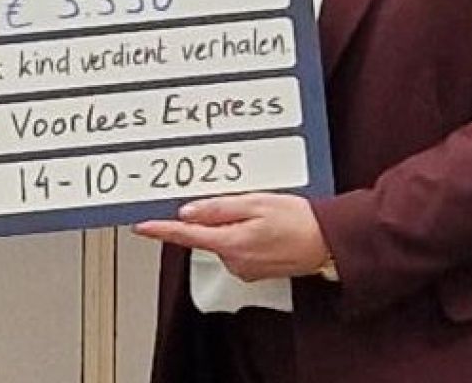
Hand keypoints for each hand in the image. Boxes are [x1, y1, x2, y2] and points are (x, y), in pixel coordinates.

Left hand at [133, 193, 328, 281]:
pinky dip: (244, 235)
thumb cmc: (300, 221)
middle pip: (206, 235)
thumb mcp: (258, 203)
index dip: (161, 230)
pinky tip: (266, 227)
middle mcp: (234, 260)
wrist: (330, 242)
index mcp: (231, 242)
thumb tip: (189, 212)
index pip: (185, 235)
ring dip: (232, 225)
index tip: (142, 226)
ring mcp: (244, 268)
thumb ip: (220, 208)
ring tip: (263, 214)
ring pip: (223, 241)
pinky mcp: (253, 270)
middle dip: (214, 217)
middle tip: (242, 201)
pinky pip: (237, 248)